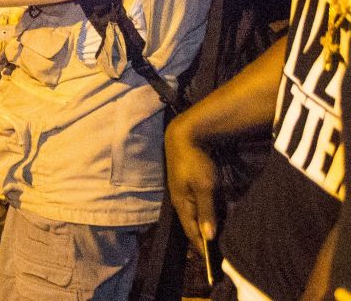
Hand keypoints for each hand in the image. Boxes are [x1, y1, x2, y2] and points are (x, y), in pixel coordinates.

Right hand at [164, 118, 220, 252]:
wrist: (185, 136)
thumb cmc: (195, 162)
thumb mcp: (205, 187)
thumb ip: (207, 212)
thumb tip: (208, 237)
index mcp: (182, 204)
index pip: (192, 232)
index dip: (202, 247)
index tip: (213, 263)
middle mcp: (180, 201)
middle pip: (193, 226)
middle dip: (203, 240)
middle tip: (218, 254)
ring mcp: (183, 193)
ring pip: (196, 216)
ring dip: (205, 227)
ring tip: (218, 239)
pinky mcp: (187, 185)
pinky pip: (197, 206)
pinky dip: (206, 215)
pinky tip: (215, 218)